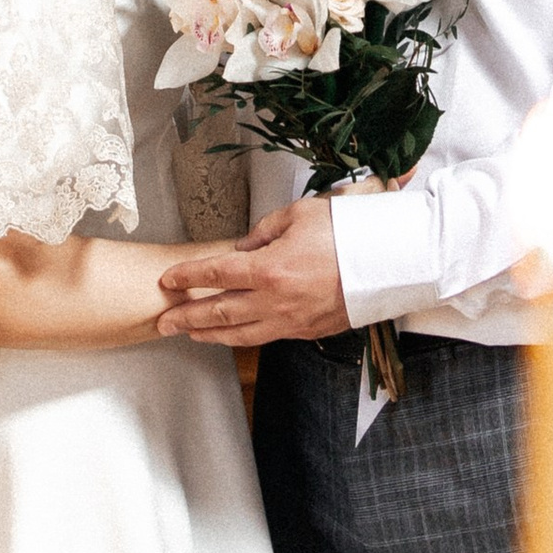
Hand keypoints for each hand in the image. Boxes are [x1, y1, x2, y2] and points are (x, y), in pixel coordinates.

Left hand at [156, 198, 348, 344]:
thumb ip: (264, 231)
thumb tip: (244, 248)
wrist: (389, 263)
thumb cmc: (349, 233)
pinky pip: (267, 337)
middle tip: (164, 322)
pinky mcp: (307, 331)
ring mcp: (291, 321)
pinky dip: (244, 337)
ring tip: (190, 334)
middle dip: (187, 317)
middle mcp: (275, 300)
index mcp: (270, 268)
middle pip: (220, 312)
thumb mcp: (300, 214)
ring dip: (210, 335)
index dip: (188, 277)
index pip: (216, 274)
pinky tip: (234, 335)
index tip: (168, 280)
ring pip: (240, 334)